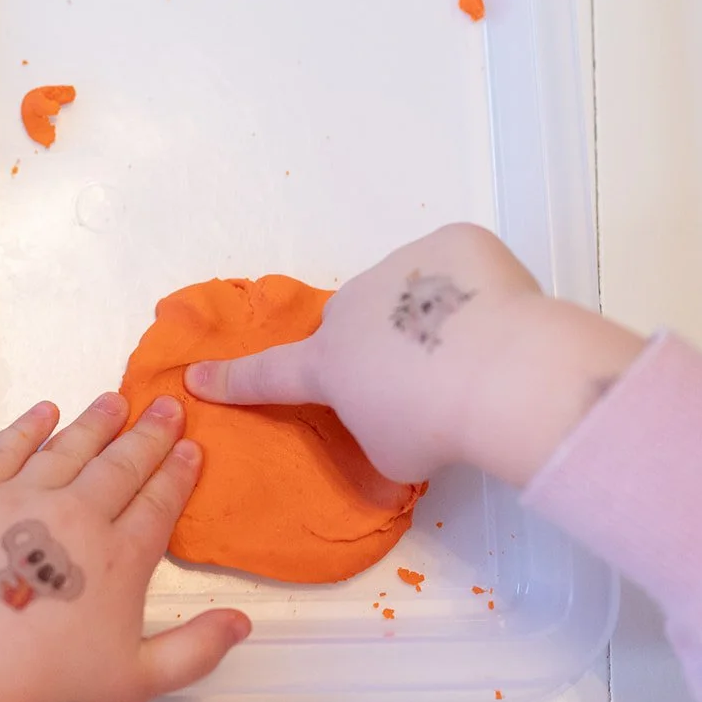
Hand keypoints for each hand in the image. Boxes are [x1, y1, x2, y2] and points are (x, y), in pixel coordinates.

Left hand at [0, 393, 250, 701]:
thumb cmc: (47, 684)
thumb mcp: (137, 682)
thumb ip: (195, 650)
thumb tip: (241, 622)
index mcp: (119, 558)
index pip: (157, 503)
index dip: (176, 472)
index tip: (190, 446)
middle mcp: (76, 516)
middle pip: (120, 465)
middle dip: (148, 434)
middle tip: (166, 406)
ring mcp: (21, 499)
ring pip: (68, 448)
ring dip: (95, 423)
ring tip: (115, 401)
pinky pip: (5, 448)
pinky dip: (28, 427)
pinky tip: (45, 412)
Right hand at [184, 223, 645, 485]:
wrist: (506, 375)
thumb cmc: (437, 428)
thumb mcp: (393, 457)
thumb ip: (374, 431)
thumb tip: (390, 423)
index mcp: (328, 364)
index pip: (268, 375)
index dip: (230, 380)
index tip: (194, 376)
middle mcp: (352, 308)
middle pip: (352, 324)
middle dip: (375, 345)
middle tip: (420, 380)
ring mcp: (400, 267)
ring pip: (404, 291)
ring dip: (426, 317)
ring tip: (474, 355)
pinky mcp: (451, 244)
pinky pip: (453, 267)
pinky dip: (470, 290)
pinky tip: (498, 321)